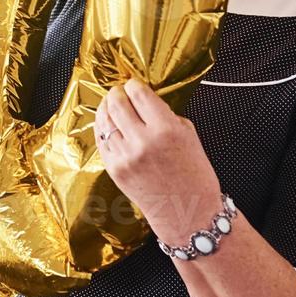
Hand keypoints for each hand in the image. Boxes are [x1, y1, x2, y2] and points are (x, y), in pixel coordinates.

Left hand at [94, 79, 223, 240]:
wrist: (188, 212)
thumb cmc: (194, 175)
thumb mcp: (189, 135)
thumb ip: (166, 114)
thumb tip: (146, 101)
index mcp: (165, 129)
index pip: (138, 93)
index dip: (134, 85)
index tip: (134, 85)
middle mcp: (142, 141)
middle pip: (117, 103)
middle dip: (117, 93)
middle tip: (119, 92)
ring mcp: (125, 157)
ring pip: (104, 120)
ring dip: (106, 108)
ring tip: (110, 104)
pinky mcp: (114, 169)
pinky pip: (101, 141)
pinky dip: (102, 128)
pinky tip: (106, 124)